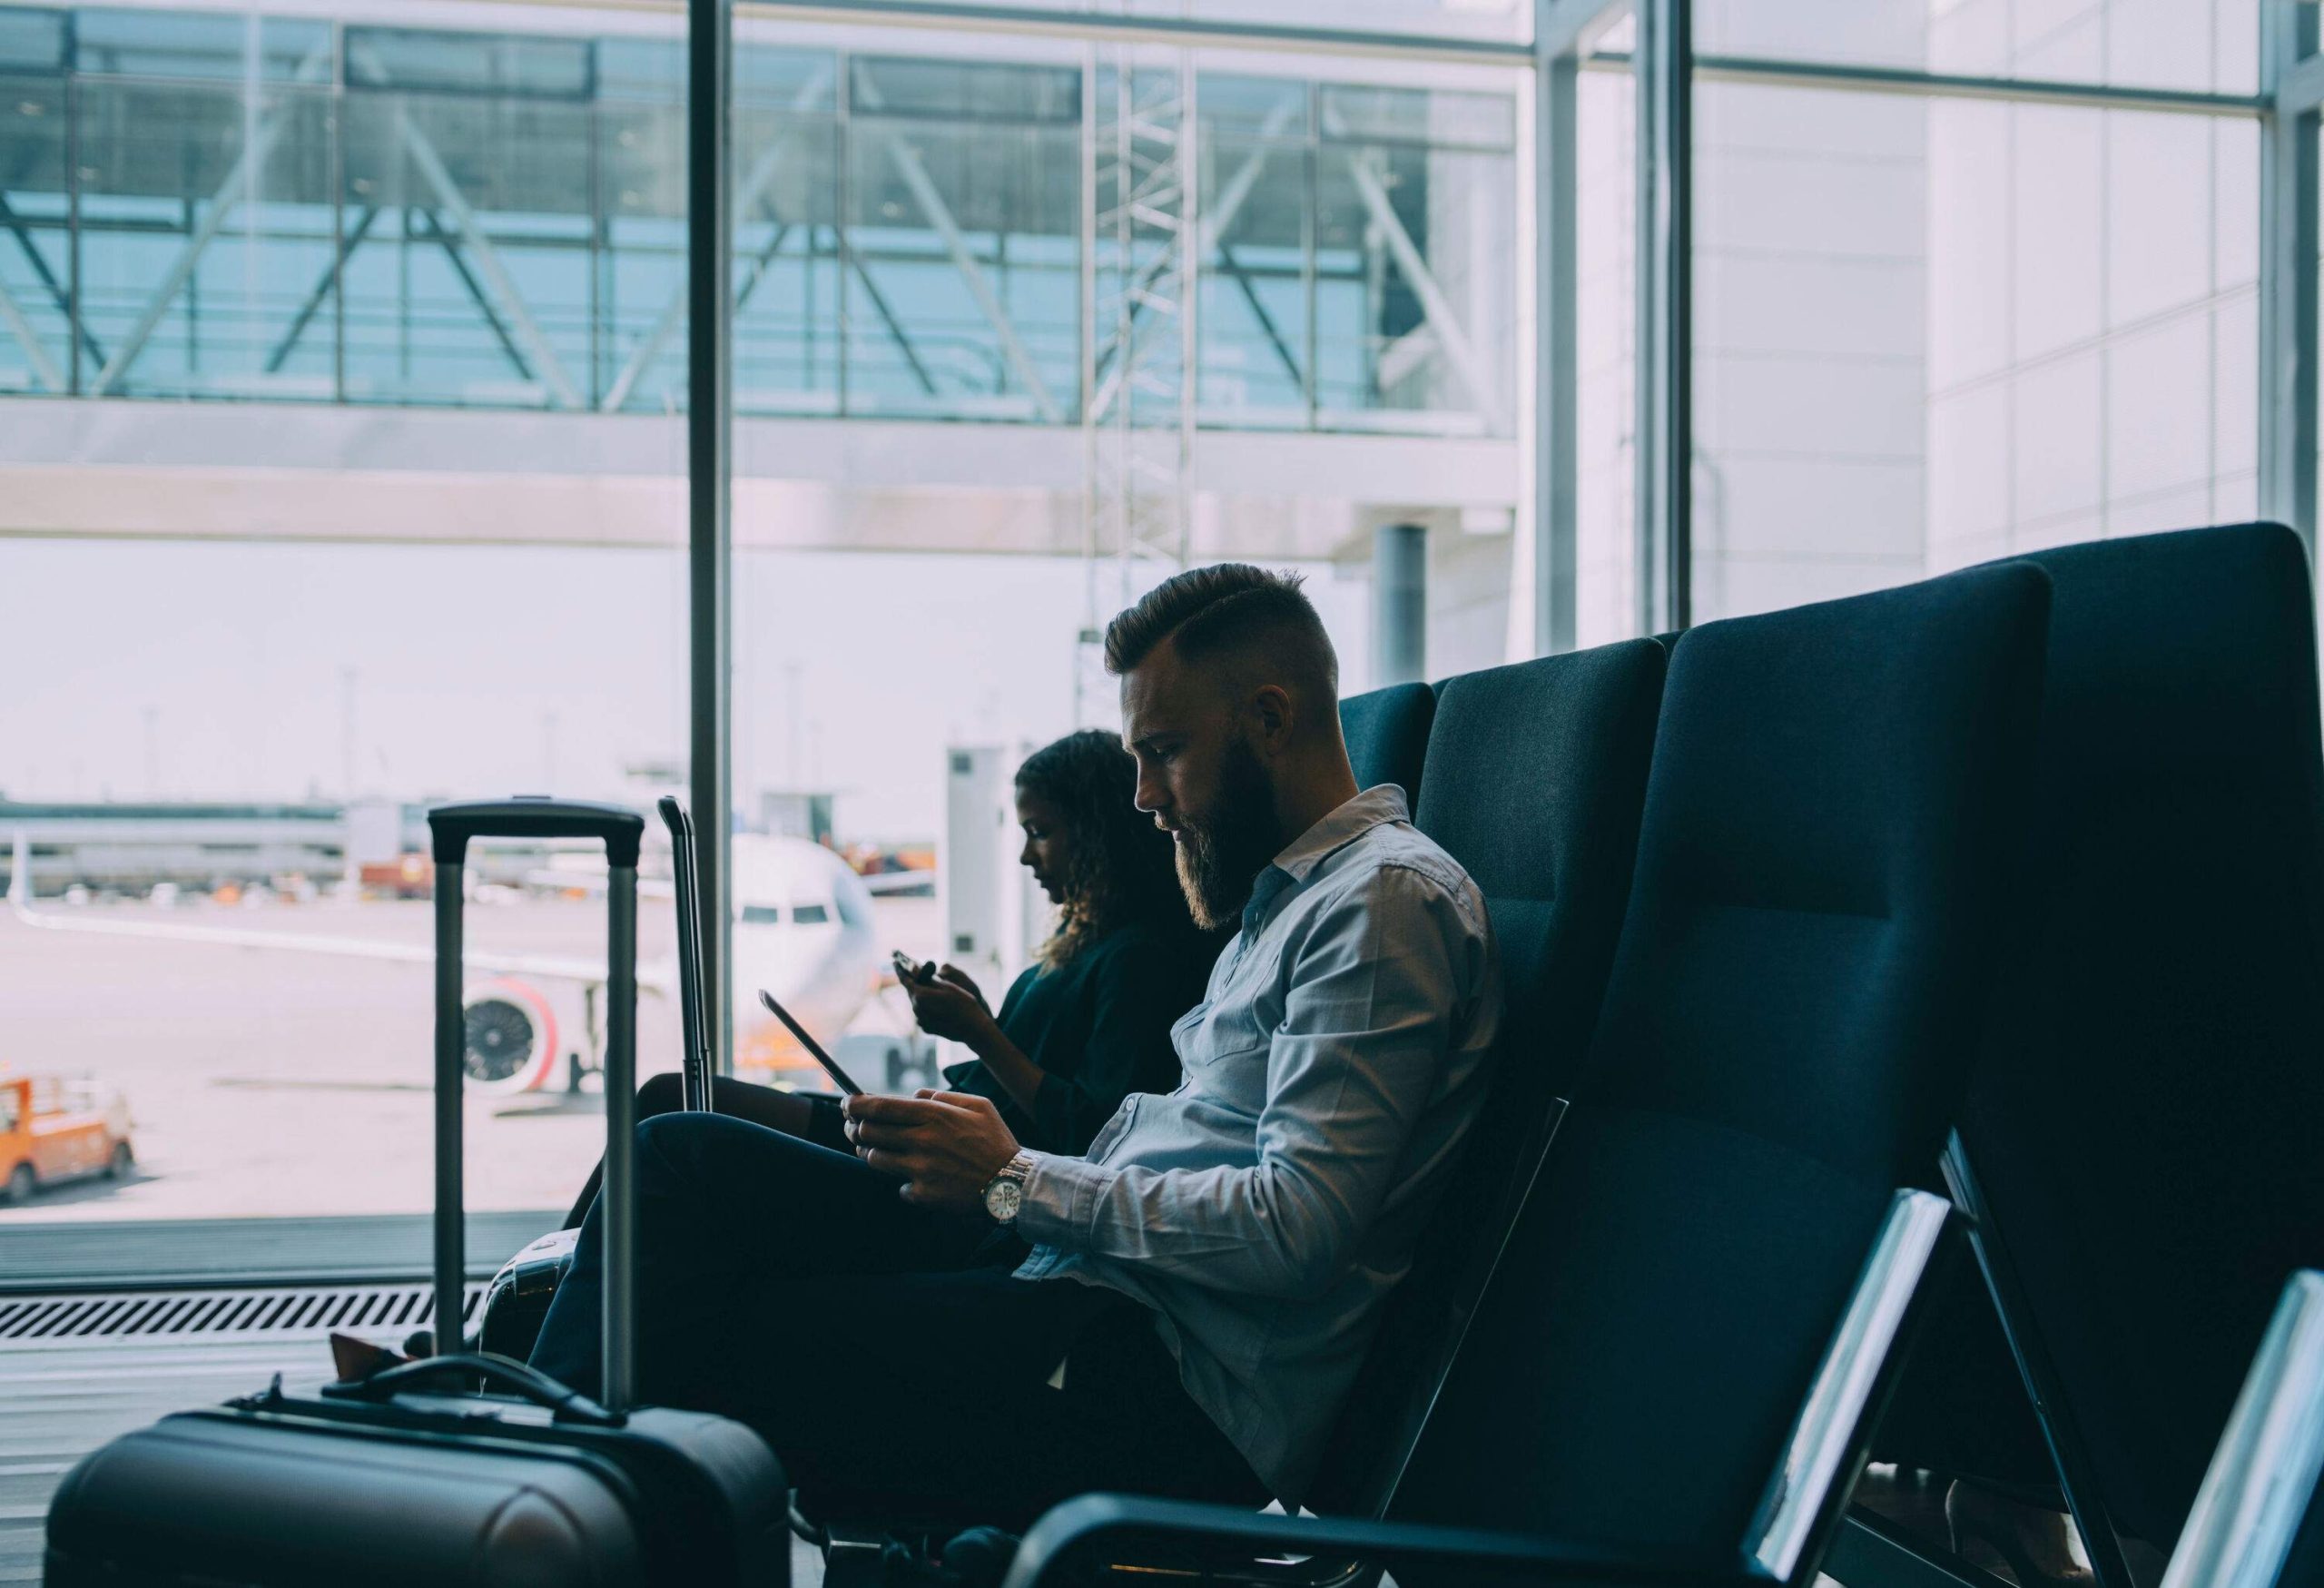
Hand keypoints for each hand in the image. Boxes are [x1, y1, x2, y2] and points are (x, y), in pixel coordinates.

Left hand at [842, 1090, 1020, 1210]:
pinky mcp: (923, 1193)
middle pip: (868, 1131)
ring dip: (871, 1152)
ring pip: (874, 1158)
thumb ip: (943, 1095)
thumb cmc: (996, 1142)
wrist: (1013, 1184)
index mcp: (934, 1114)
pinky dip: (903, 1182)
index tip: (846, 1104)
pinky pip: (898, 1186)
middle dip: (854, 1128)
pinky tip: (916, 1178)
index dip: (854, 1104)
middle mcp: (922, 1140)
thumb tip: (915, 1094)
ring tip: (878, 1150)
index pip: (879, 1106)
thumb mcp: (978, 1106)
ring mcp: (921, 1169)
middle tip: (854, 1128)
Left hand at [901, 965, 994, 1045]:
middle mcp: (917, 1008)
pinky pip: (924, 1014)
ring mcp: (921, 1020)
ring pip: (918, 1003)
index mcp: (920, 995)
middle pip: (912, 992)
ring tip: (935, 991)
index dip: (900, 969)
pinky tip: (941, 1007)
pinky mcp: (926, 1028)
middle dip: (915, 983)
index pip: (905, 979)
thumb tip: (914, 969)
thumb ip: (928, 978)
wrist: (973, 1028)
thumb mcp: (947, 986)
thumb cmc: (963, 1004)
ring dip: (923, 996)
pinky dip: (928, 1008)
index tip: (895, 962)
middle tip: (918, 974)